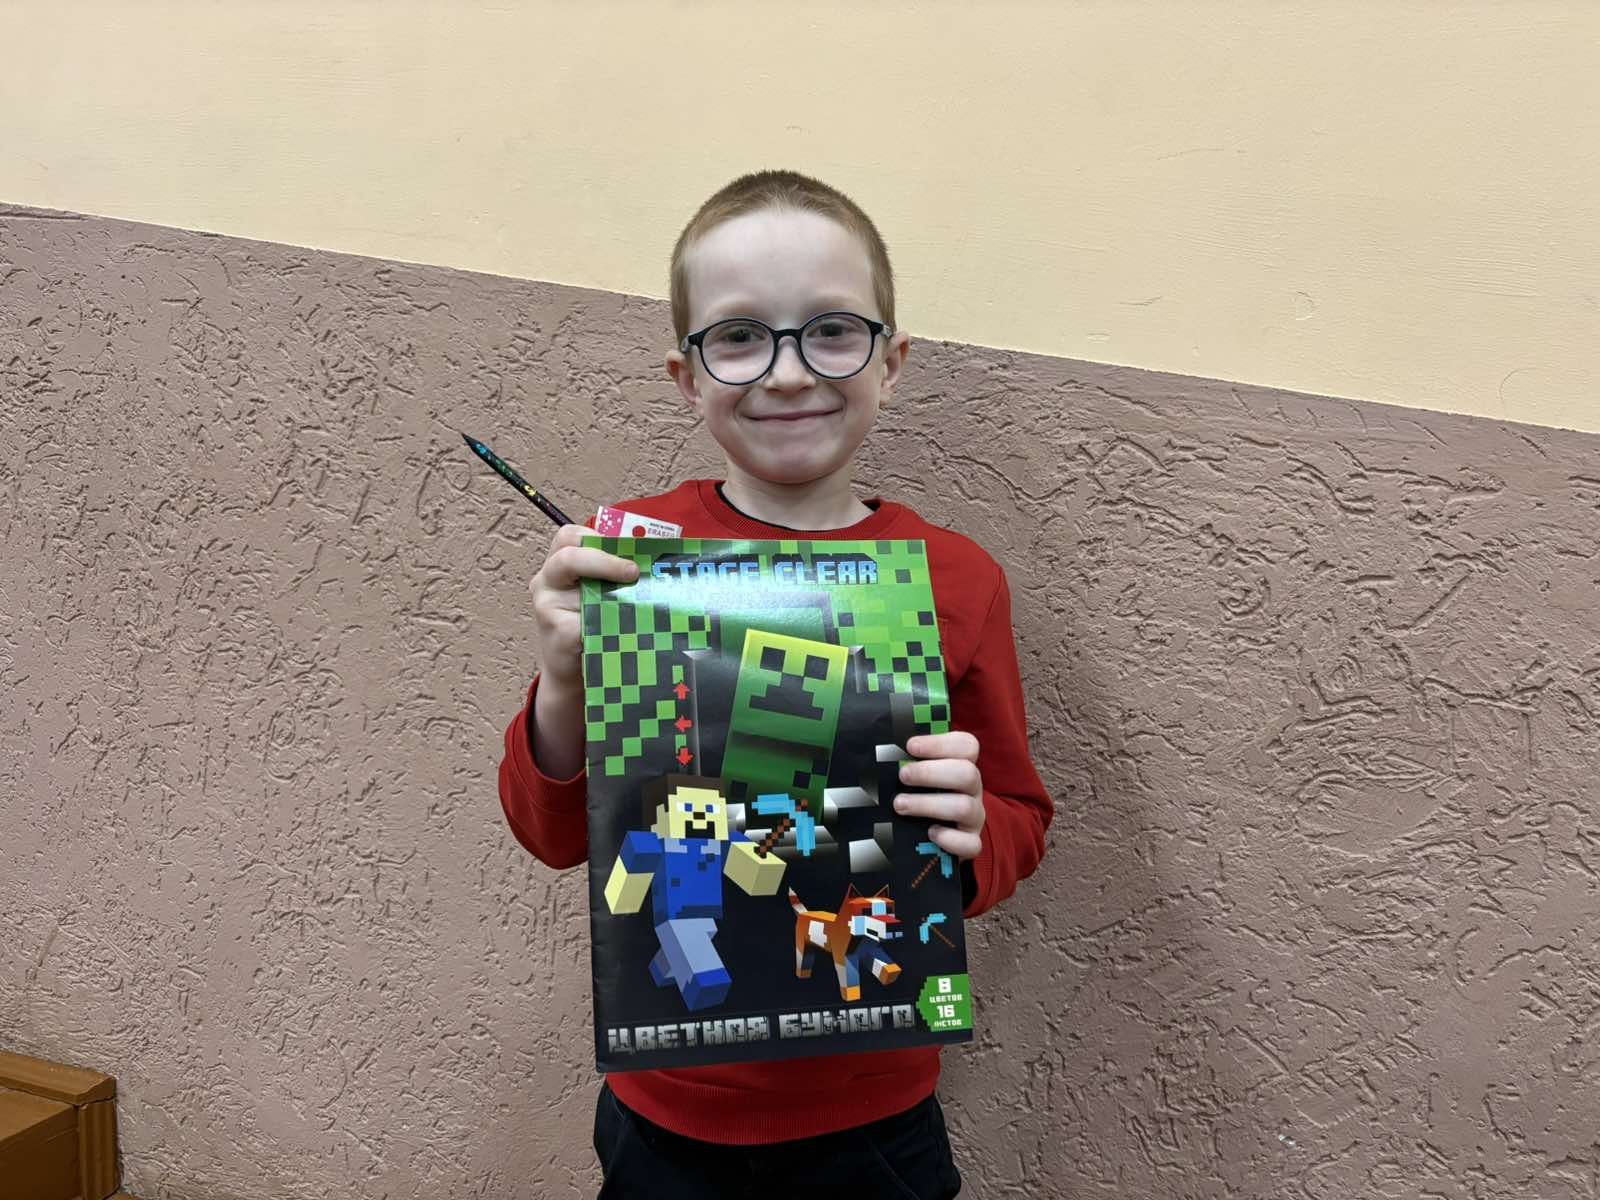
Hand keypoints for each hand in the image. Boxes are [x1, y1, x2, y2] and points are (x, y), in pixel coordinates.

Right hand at [527, 523, 638, 693]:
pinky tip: (625, 632)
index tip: (626, 551)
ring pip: (576, 591)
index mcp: (559, 565)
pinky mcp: (558, 633)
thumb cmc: (592, 626)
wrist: (573, 671)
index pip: (570, 536)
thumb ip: (615, 576)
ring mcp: (547, 607)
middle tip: (632, 572)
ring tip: (633, 603)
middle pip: (568, 556)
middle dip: (604, 561)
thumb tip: (656, 563)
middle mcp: (547, 581)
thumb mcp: (600, 595)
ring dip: (607, 593)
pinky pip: (585, 623)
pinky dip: (609, 625)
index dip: (598, 539)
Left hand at [895, 731, 984, 859]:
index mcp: (961, 765)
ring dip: (929, 804)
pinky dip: (949, 839)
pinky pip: (970, 843)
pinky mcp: (970, 843)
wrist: (926, 840)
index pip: (966, 746)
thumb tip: (881, 751)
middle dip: (931, 773)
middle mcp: (972, 789)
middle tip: (902, 776)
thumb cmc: (915, 796)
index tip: (910, 746)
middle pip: (967, 773)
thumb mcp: (912, 777)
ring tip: (900, 805)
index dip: (940, 743)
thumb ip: (904, 762)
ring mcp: (974, 817)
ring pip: (965, 807)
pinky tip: (930, 834)